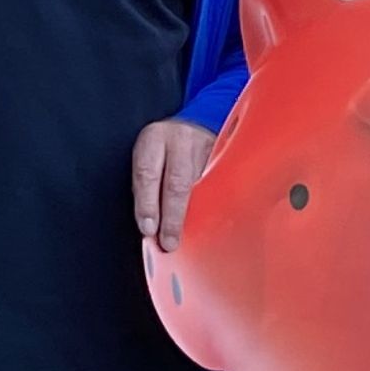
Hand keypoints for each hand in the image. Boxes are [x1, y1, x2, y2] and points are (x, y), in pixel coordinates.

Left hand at [132, 118, 216, 251]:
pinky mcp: (223, 156)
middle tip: (169, 242)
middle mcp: (180, 139)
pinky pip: (218, 184)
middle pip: (177, 182)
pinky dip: (212, 206)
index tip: (149, 230)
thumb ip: (146, 190)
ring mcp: (205, 146)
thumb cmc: (163, 150)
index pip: (147, 174)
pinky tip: (209, 222)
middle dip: (172, 217)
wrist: (190, 128)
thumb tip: (149, 228)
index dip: (147, 205)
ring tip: (189, 237)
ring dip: (195, 214)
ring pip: (201, 185)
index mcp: (154, 138)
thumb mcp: (146, 159)